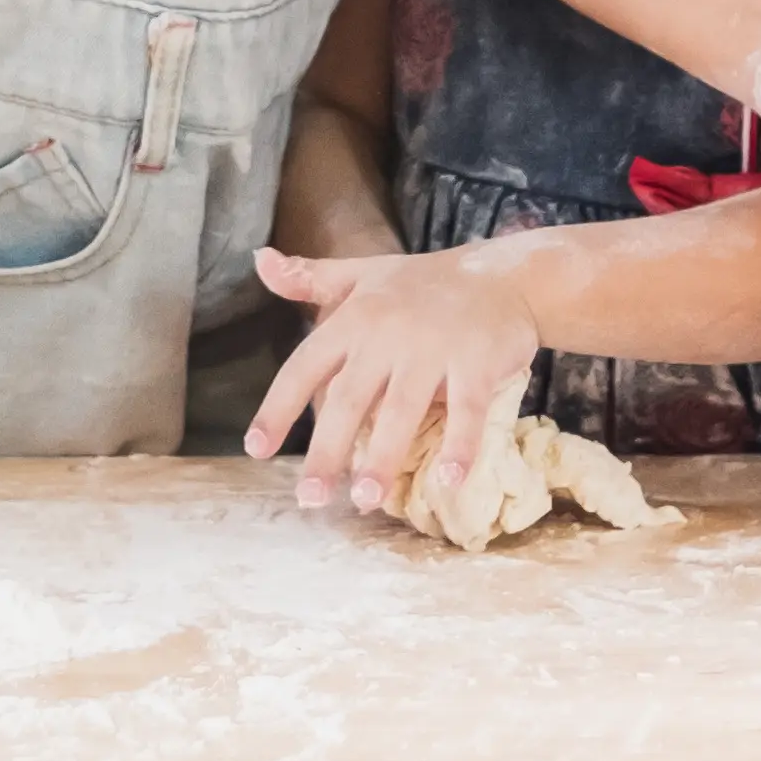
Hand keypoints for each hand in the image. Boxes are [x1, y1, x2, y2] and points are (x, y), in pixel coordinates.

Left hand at [246, 246, 537, 511]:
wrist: (504, 274)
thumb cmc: (423, 283)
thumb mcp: (362, 273)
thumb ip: (309, 277)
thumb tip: (259, 261)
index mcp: (354, 317)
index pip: (305, 366)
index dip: (278, 408)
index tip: (256, 449)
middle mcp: (388, 333)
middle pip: (349, 399)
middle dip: (327, 451)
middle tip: (310, 498)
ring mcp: (434, 348)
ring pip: (401, 409)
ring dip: (383, 458)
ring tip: (365, 499)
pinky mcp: (477, 363)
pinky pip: (467, 411)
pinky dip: (459, 446)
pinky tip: (448, 482)